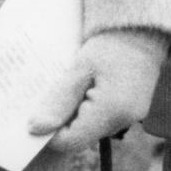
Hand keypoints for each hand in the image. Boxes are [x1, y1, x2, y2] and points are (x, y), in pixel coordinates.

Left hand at [28, 28, 170, 150]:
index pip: (72, 141)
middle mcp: (122, 121)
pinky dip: (83, 104)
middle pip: (81, 135)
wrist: (140, 29)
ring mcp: (127, 116)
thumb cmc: (110, 43)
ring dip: (71, 109)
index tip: (30, 115)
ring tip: (57, 86)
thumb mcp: (80, 67)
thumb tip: (36, 127)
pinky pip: (99, 115)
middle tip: (38, 97)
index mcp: (111, 112)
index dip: (49, 132)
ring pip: (89, 125)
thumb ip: (60, 99)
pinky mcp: (127, 108)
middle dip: (58, 118)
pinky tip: (73, 85)